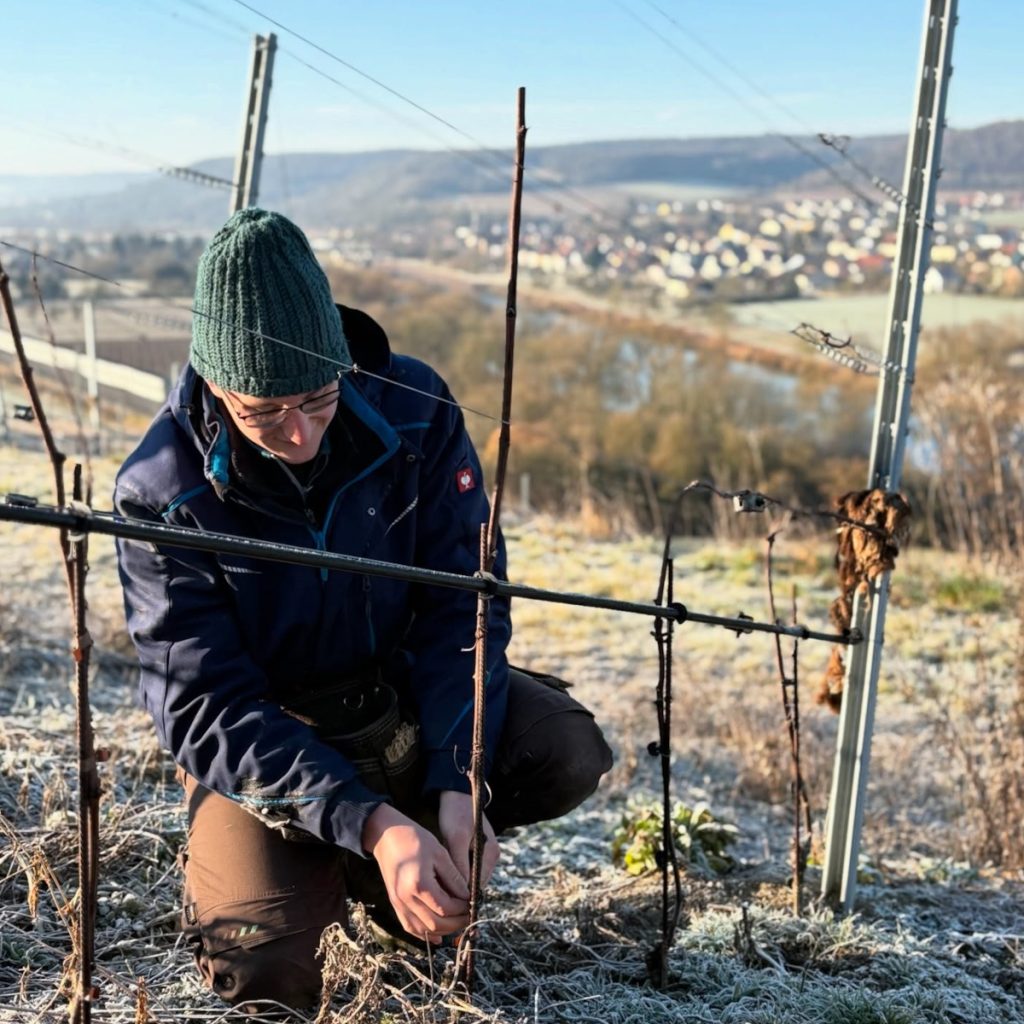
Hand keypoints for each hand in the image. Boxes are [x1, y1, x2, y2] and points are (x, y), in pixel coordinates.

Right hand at [363, 804, 469, 942]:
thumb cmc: (414, 839)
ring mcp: (398, 903)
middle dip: (456, 923)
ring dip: (442, 930)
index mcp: (419, 884)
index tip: (472, 902)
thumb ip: (453, 876)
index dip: (462, 908)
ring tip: (457, 922)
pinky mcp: (395, 904)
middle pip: (435, 923)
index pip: (445, 907)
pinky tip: (437, 935)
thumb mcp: (439, 852)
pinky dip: (424, 933)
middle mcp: (406, 898)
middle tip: (468, 915)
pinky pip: (410, 926)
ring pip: (423, 929)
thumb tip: (467, 895)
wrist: (386, 836)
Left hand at [438, 789, 498, 889]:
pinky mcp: (478, 851)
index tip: (444, 898)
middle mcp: (492, 856)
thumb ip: (460, 864)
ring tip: (439, 880)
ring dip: (457, 879)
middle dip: (459, 887)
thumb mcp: (455, 838)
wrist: (457, 795)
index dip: (462, 894)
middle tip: (439, 890)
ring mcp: (486, 854)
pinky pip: (468, 868)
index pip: (479, 885)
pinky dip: (457, 870)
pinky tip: (444, 868)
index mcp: (490, 853)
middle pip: (476, 883)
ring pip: (471, 877)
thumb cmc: (456, 813)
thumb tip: (462, 891)